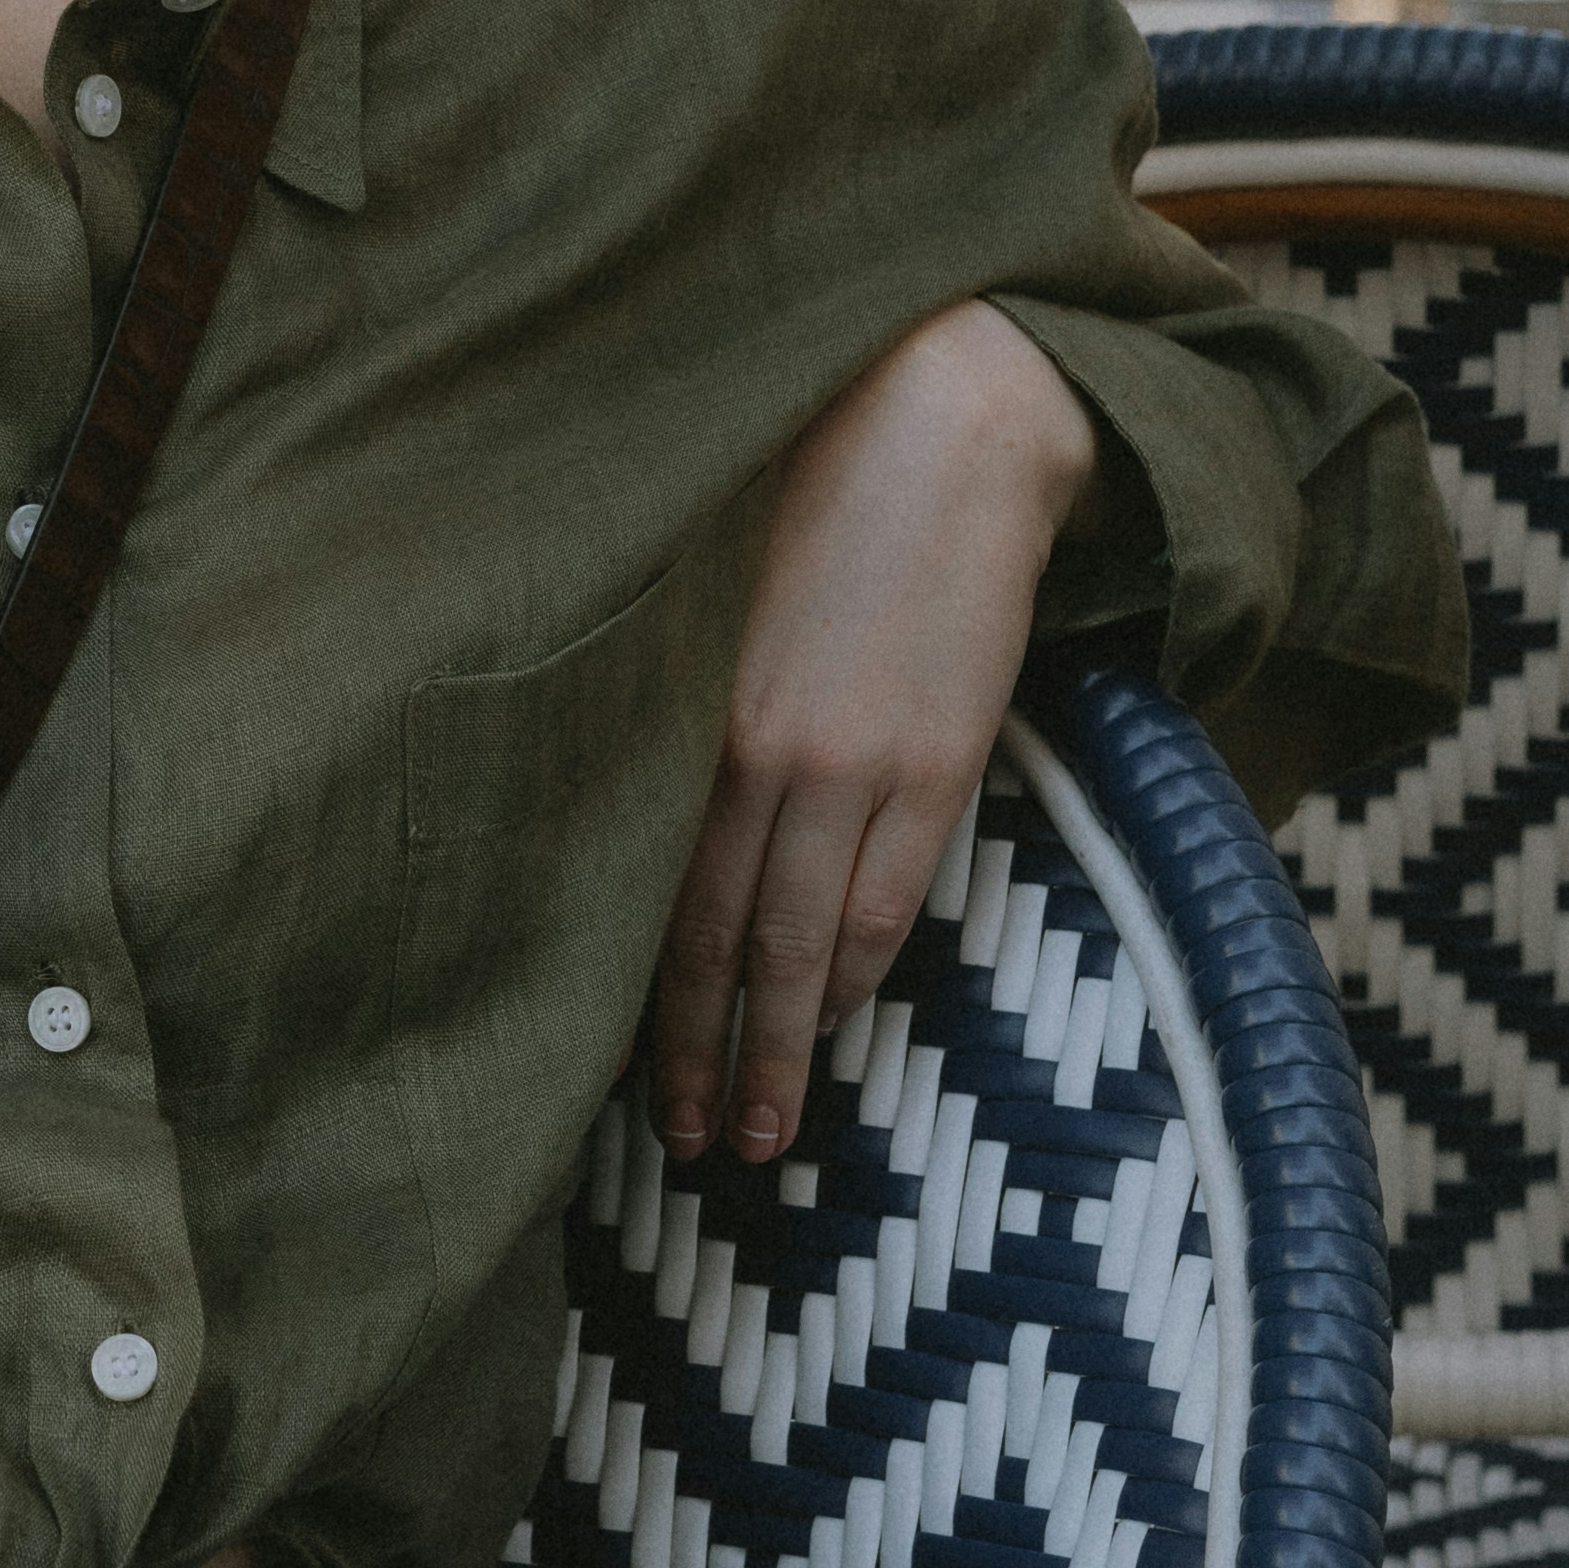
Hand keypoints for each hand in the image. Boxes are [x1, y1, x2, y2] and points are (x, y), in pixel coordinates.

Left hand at [654, 301, 1095, 1168]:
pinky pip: (888, 898)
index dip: (638, 996)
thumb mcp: (706, 588)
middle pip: (715, 940)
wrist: (951, 425)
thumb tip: (624, 781)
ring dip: (780, 1045)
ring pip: (804, 942)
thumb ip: (666, 688)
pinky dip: (854, 973)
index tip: (617, 1070)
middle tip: (685, 1142)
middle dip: (697, 1053)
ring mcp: (857, 765)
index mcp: (690, 711)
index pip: (648, 892)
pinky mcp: (938, 759)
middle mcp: (762, 754)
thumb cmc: (806, 483)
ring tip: (761, 1128)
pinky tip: (832, 1021)